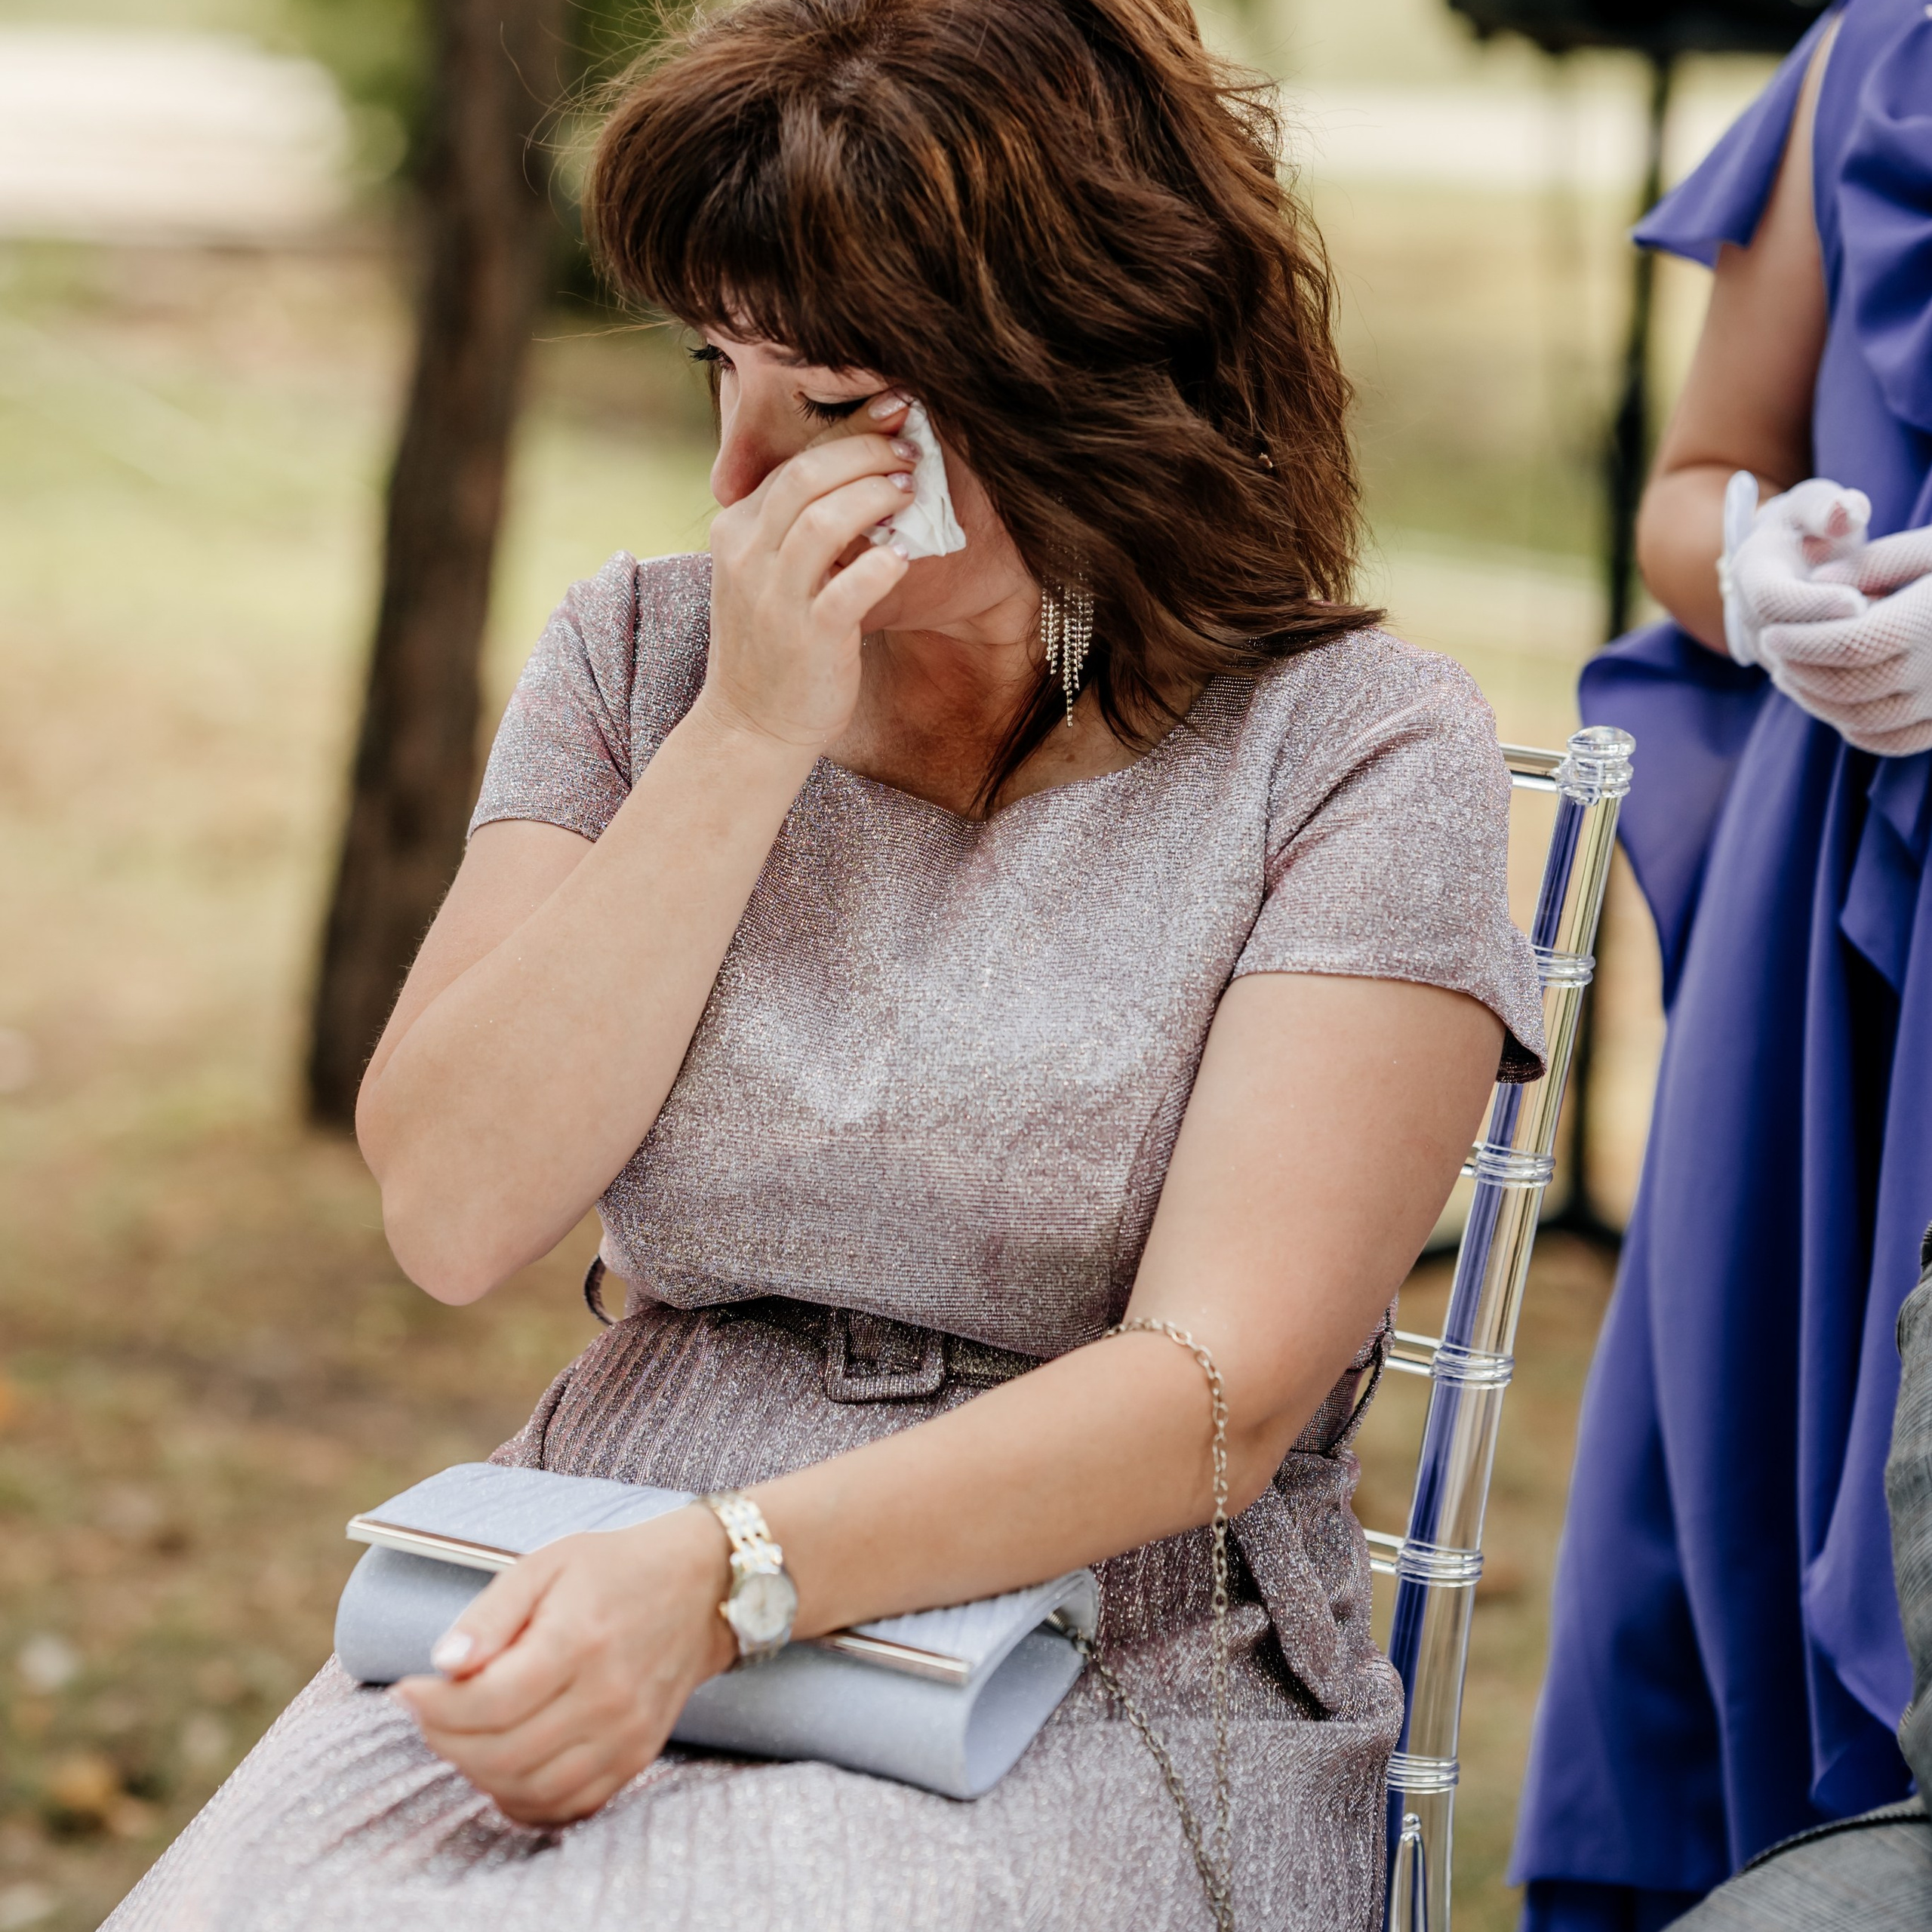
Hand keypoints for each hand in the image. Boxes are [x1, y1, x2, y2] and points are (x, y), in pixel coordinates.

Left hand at [391, 1505, 735, 1825]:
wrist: (703, 1587)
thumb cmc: (614, 1569)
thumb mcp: (545, 1564)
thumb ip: (490, 1614)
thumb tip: (442, 1663)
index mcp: (579, 1639)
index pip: (488, 1702)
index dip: (432, 1706)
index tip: (407, 1689)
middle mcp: (607, 1696)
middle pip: (501, 1753)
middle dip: (444, 1740)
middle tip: (428, 1713)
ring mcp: (626, 1734)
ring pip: (529, 1789)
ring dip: (477, 1772)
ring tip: (462, 1734)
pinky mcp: (637, 1756)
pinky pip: (568, 1806)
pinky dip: (523, 1799)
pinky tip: (502, 1766)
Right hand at [698, 418, 918, 752]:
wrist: (751, 726)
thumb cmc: (773, 646)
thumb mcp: (765, 575)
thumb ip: (795, 527)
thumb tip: (860, 475)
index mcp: (736, 531)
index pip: (793, 463)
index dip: (850, 434)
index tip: (894, 418)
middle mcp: (747, 556)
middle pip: (808, 476)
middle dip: (867, 452)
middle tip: (910, 454)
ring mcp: (774, 597)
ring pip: (823, 520)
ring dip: (876, 497)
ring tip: (911, 494)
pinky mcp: (808, 637)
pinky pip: (848, 588)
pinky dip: (881, 565)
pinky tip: (904, 557)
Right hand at [1718, 474, 1870, 666]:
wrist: (1789, 558)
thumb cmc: (1808, 525)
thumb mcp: (1815, 504)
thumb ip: (1830, 507)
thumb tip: (1847, 512)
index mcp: (1751, 576)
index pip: (1772, 602)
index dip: (1813, 605)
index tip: (1858, 601)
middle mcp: (1751, 620)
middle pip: (1787, 643)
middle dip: (1834, 635)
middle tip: (1882, 620)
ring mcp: (1767, 650)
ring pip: (1803, 670)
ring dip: (1843, 655)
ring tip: (1882, 628)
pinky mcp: (1789, 671)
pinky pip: (1816, 681)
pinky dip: (1848, 669)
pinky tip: (1879, 645)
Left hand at [1758, 568, 1931, 755]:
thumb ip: (1875, 562)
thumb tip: (1818, 581)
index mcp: (1931, 621)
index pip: (1850, 644)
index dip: (1802, 643)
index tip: (1771, 632)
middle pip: (1847, 685)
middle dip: (1799, 670)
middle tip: (1773, 651)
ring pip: (1861, 719)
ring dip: (1814, 701)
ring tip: (1788, 675)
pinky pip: (1889, 740)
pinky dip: (1850, 726)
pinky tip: (1830, 701)